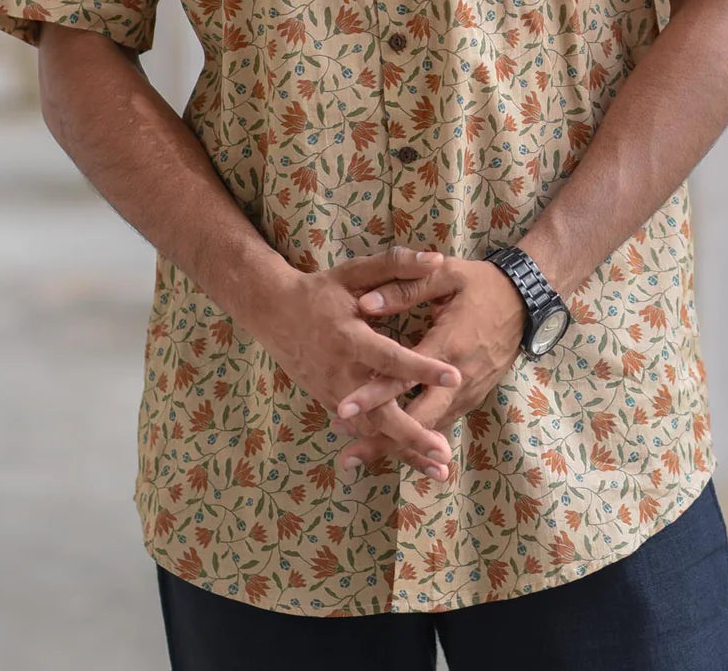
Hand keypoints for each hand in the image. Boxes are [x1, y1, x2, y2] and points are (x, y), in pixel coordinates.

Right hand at [256, 244, 463, 478]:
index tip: (453, 376)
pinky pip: (361, 431)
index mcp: (349, 337)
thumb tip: (437, 258)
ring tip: (438, 469)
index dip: (421, 368)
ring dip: (404, 451)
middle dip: (412, 434)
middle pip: (379, 412)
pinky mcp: (330, 404)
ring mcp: (333, 393)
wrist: (273, 313)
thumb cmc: (321, 290)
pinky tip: (412, 463)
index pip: (390, 357)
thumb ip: (396, 264)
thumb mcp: (354, 271)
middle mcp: (340, 372)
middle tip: (444, 452)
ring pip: (371, 430)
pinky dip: (386, 448)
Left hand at [329, 255, 525, 479]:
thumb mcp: (445, 275)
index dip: (373, 396)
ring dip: (398, 443)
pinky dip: (420, 437)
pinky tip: (394, 445)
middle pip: (417, 420)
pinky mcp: (473, 396)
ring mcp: (469, 391)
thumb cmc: (480, 284)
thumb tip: (365, 304)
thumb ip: (405, 288)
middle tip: (347, 457)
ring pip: (431, 428)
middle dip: (382, 440)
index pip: (405, 378)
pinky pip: (443, 422)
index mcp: (447, 345)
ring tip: (360, 454)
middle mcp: (459, 378)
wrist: (525, 300)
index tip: (344, 409)